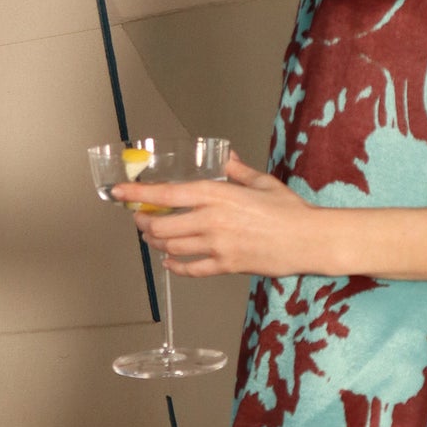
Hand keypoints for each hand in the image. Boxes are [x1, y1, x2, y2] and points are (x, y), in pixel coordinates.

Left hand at [109, 152, 320, 277]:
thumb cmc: (288, 210)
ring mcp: (217, 245)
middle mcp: (211, 220)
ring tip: (153, 238)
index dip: (137, 193)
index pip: (166, 193)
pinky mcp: (226, 266)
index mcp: (217, 194)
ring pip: (171, 247)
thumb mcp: (262, 182)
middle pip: (160, 225)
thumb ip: (237, 171)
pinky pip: (191, 269)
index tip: (118, 193)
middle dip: (144, 223)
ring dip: (156, 243)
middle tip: (140, 219)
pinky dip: (175, 266)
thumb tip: (226, 158)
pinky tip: (170, 262)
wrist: (309, 240)